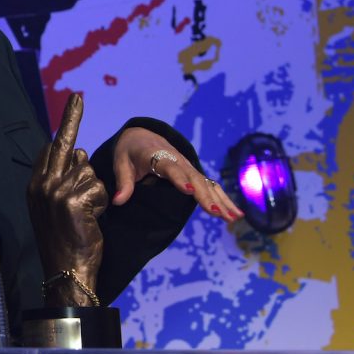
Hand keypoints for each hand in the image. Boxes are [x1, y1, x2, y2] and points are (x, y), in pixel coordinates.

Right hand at [27, 93, 107, 306]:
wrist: (66, 271)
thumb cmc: (66, 241)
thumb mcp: (55, 207)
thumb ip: (62, 180)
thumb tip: (79, 152)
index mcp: (35, 185)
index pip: (50, 148)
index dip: (64, 127)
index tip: (74, 104)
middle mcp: (42, 184)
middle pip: (63, 144)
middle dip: (71, 117)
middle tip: (78, 96)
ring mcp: (56, 191)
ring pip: (88, 169)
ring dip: (95, 190)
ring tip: (87, 215)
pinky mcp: (72, 199)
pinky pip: (98, 187)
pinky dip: (101, 202)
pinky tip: (92, 219)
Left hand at [111, 126, 241, 221]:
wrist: (142, 136)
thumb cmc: (129, 151)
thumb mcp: (121, 162)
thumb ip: (123, 181)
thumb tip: (118, 201)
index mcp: (157, 155)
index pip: (170, 167)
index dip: (179, 178)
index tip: (189, 189)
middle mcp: (177, 160)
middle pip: (194, 178)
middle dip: (205, 195)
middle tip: (215, 212)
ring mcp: (188, 166)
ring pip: (206, 183)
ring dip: (220, 200)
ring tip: (232, 218)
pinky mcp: (194, 173)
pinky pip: (210, 186)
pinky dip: (223, 199)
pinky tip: (235, 214)